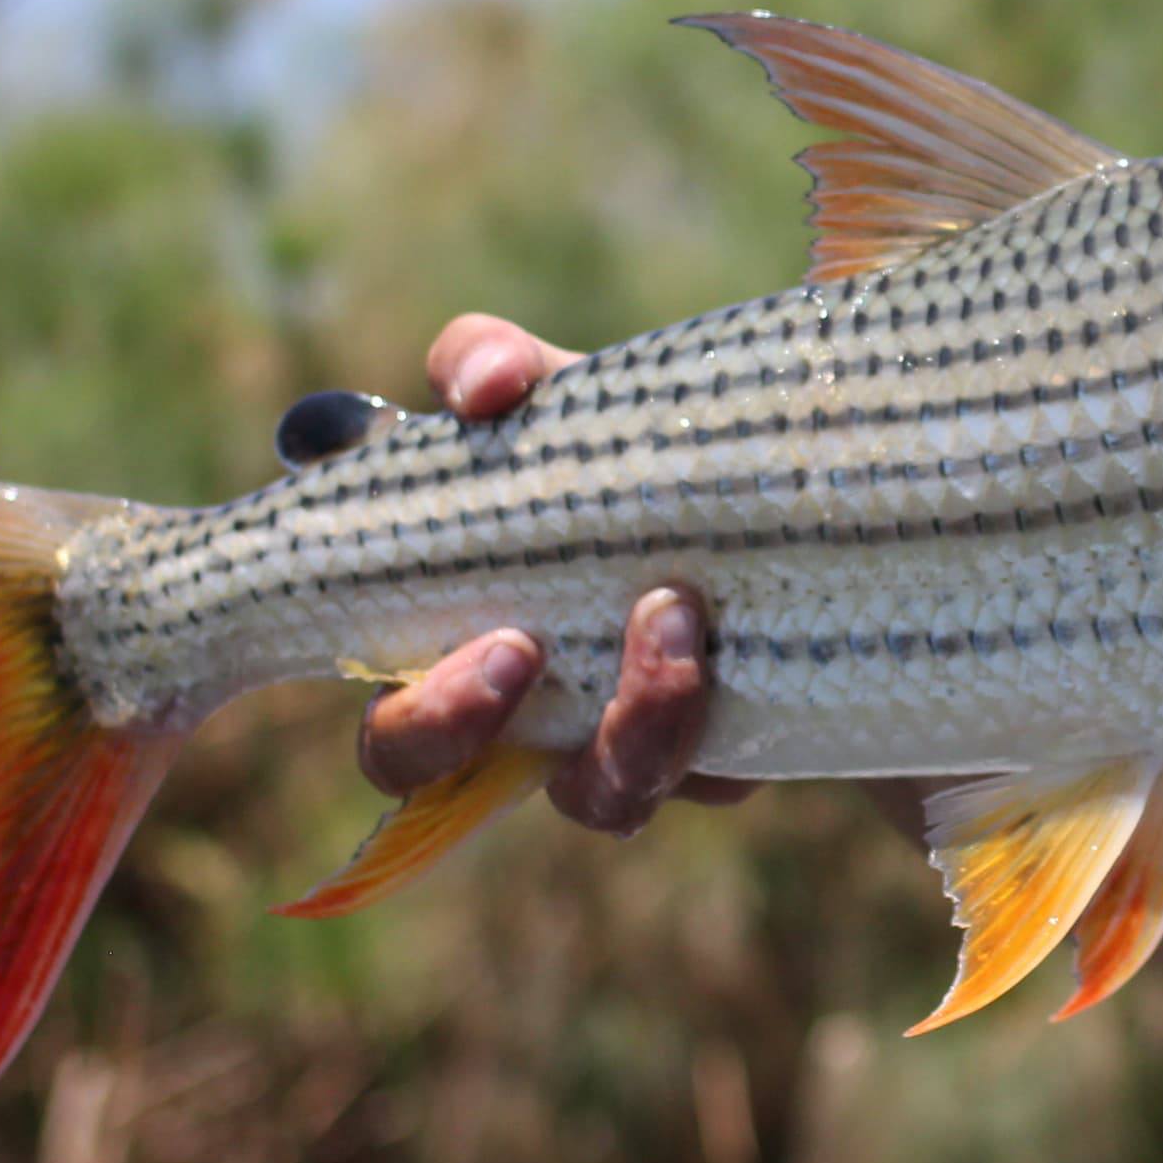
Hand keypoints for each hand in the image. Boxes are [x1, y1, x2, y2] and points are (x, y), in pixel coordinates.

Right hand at [354, 312, 748, 831]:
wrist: (756, 465)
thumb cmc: (609, 440)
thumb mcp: (544, 389)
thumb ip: (490, 365)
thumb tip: (479, 389)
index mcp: (461, 658)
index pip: (405, 742)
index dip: (431, 726)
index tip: (498, 651)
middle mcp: (537, 728)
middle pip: (491, 796)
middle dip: (484, 733)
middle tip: (523, 648)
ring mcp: (629, 745)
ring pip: (608, 797)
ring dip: (638, 721)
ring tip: (674, 612)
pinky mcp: (731, 746)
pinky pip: (722, 774)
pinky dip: (728, 713)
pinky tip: (751, 636)